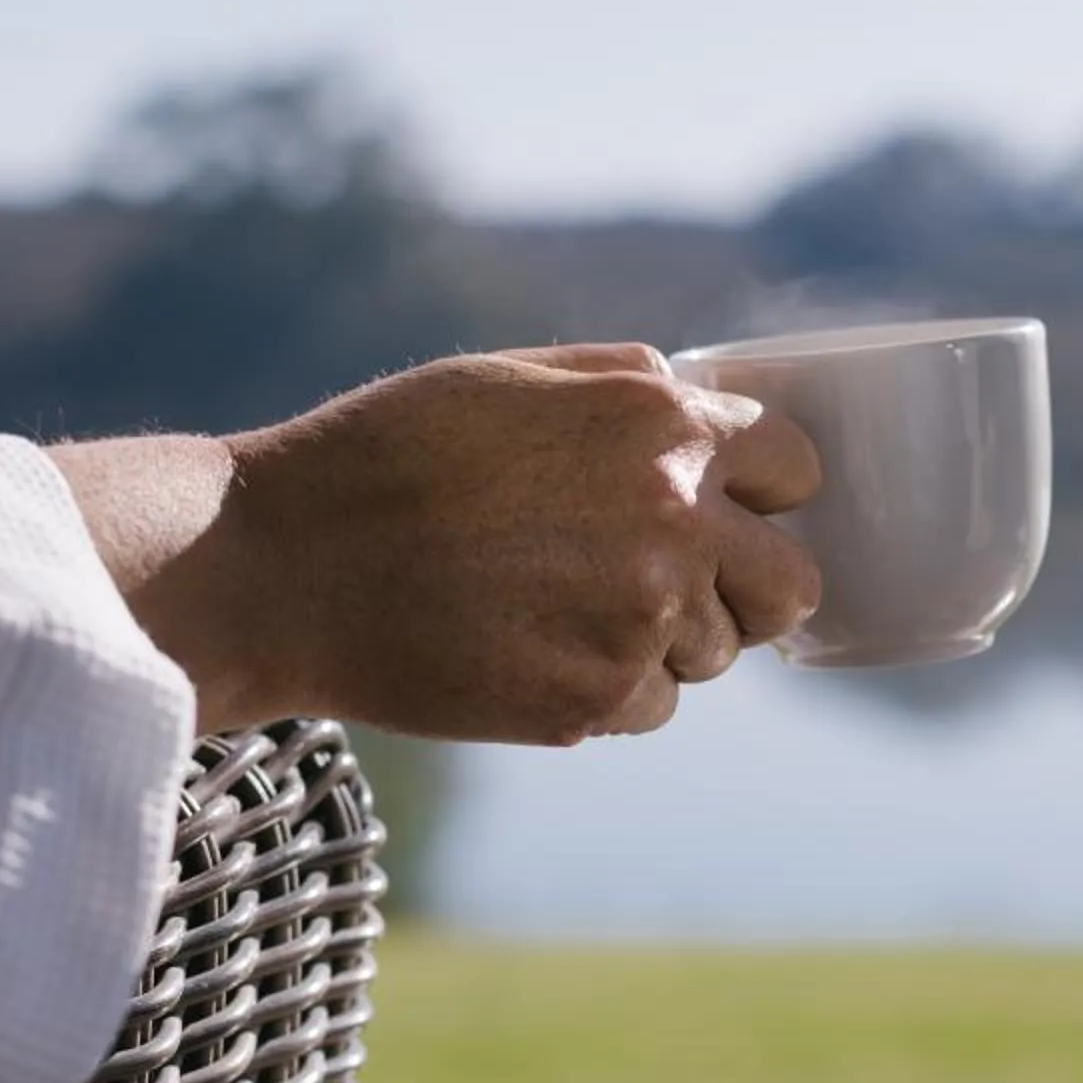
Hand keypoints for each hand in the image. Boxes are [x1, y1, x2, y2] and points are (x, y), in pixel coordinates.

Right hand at [49, 343, 823, 741]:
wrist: (285, 565)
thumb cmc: (389, 456)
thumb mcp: (517, 377)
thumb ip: (635, 389)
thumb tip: (717, 410)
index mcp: (663, 425)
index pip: (797, 469)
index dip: (762, 490)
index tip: (729, 507)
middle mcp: (676, 520)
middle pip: (792, 587)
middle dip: (748, 587)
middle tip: (675, 583)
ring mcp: (640, 619)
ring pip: (716, 654)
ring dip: (664, 640)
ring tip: (560, 607)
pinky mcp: (594, 700)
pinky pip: (652, 706)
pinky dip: (608, 689)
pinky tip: (530, 649)